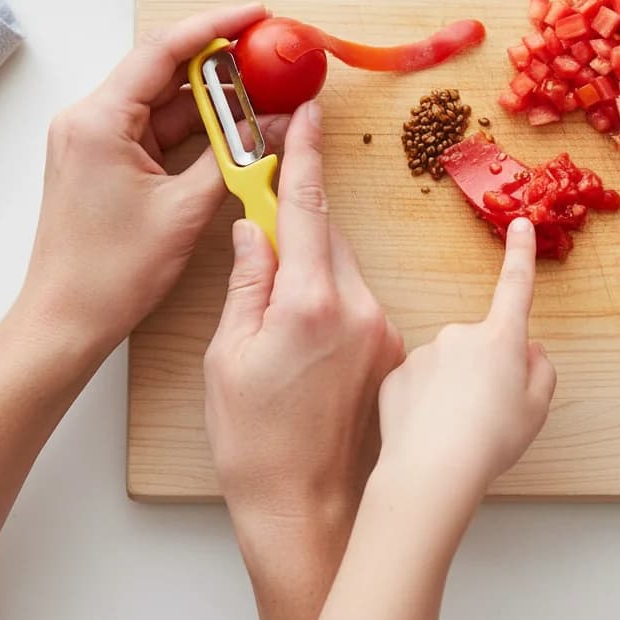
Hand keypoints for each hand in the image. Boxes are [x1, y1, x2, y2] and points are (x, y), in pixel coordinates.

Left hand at [18, 3, 282, 358]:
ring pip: (166, 99)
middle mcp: (91, 119)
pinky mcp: (108, 157)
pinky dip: (198, 125)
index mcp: (99, 121)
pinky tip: (236, 126)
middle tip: (269, 55)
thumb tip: (274, 123)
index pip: (162, 50)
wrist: (68, 317)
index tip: (256, 15)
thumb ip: (234, 156)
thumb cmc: (111, 271)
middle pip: (164, 69)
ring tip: (264, 92)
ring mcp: (98, 137)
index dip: (215, 26)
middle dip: (222, 62)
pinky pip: (160, 126)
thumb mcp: (185, 209)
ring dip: (214, 98)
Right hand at [204, 101, 404, 531]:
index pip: (306, 209)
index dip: (304, 156)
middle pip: (327, 237)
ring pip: (344, 268)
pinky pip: (360, 300)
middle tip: (264, 239)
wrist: (304, 503)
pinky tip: (308, 340)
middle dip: (298, 227)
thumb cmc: (255, 438)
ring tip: (282, 317)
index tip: (309, 116)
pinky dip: (333, 300)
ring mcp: (381, 327)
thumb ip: (246, 283)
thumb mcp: (228, 356)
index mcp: (308, 302)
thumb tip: (253, 230)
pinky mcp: (391, 347)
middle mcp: (357, 306)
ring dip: (314, 270)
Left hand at [375, 217, 555, 505]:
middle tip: (486, 414)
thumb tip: (530, 351)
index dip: (521, 254)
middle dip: (483, 369)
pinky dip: (426, 404)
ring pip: (446, 366)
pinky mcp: (396, 375)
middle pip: (479, 345)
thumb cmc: (491, 442)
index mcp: (500, 338)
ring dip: (452, 389)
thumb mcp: (537, 409)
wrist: (432, 469)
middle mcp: (459, 334)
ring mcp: (424, 352)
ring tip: (455, 430)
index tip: (521, 224)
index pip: (515, 287)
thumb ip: (540, 372)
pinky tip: (429, 431)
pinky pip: (418, 384)